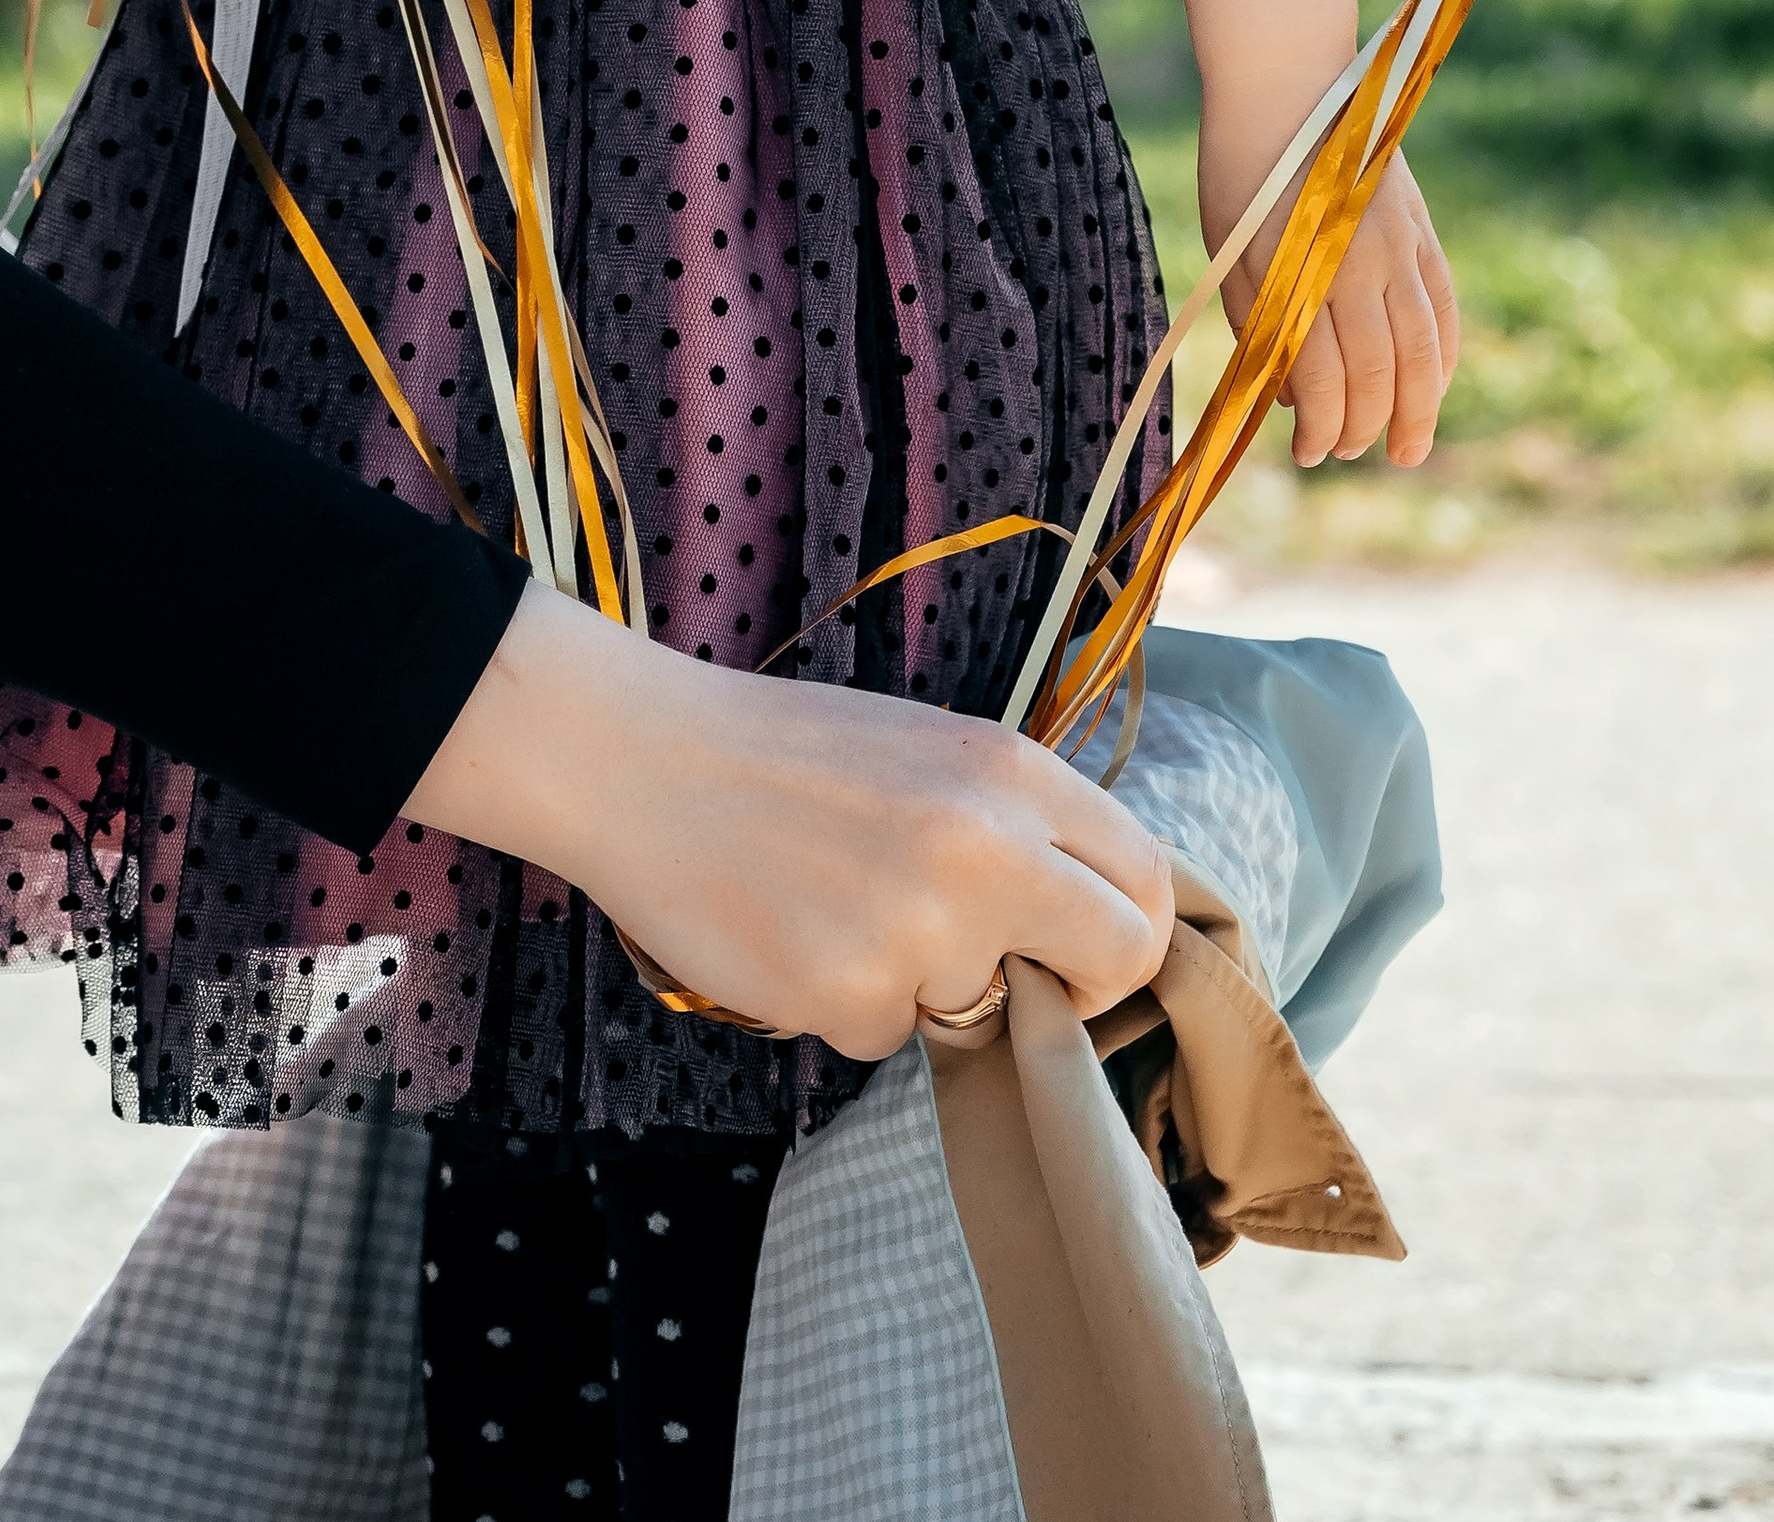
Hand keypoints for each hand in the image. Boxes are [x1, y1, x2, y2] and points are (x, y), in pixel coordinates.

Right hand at [406, 583, 1173, 1059]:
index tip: (1081, 951)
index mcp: (1008, 770)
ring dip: (921, 986)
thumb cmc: (781, 753)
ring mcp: (921, 927)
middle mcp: (985, 845)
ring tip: (836, 908)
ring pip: (978, 1010)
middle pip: (1117, 960)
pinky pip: (884, 1035)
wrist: (639, 759)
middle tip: (1008, 983)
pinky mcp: (851, 993)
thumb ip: (1010, 821)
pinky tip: (791, 936)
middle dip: (1079, 993)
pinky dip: (845, 1004)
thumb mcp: (924, 749)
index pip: (1146, 878)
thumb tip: (1078, 914)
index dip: (1127, 931)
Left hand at [1209, 129, 1459, 466]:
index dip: (1318, 425)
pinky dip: (1444, 356)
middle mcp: (1361, 264)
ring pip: (1425, 348)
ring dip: (1418, 409)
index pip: (1322, 376)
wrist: (1287, 84)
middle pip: (1378, 371)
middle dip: (1363, 426)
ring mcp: (1401, 246)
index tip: (1306, 454)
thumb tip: (1289, 397)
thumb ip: (1262, 324)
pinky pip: (1445, 308)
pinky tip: (1432, 387)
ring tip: (1407, 451)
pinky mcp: (1423, 231)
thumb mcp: (1233, 250)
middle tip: (1346, 453)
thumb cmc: (1242, 171)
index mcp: (1304, 269)